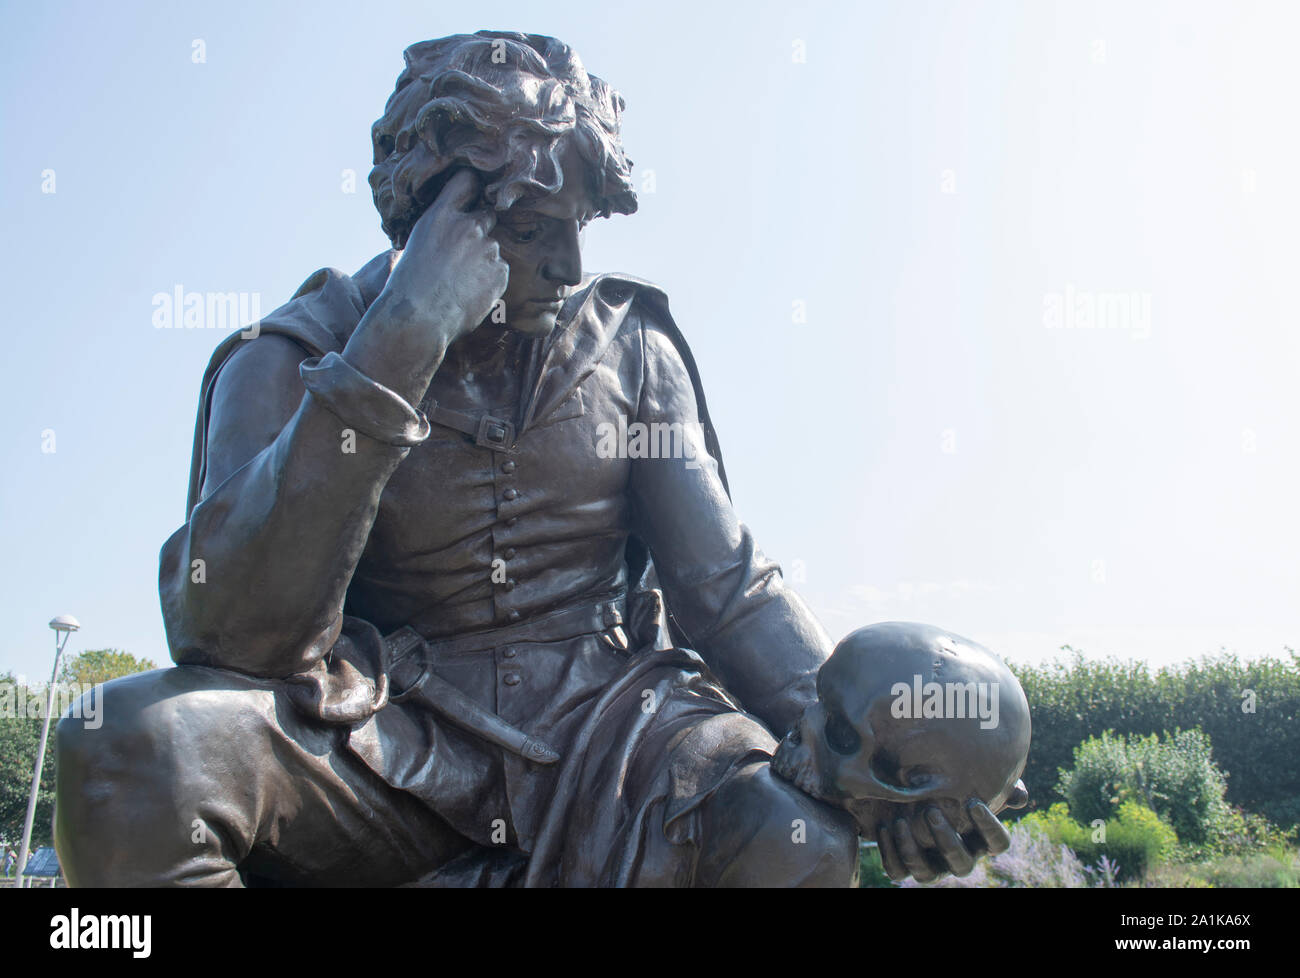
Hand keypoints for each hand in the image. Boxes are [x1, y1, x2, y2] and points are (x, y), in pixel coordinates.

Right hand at [379, 169, 509, 345]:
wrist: (418, 318)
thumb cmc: (409, 286)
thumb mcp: (416, 243)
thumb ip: (441, 228)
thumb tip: (456, 228)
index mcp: (441, 215)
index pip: (466, 181)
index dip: (472, 188)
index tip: (474, 194)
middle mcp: (468, 226)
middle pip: (486, 217)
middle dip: (479, 231)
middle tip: (462, 256)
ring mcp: (487, 248)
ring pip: (492, 249)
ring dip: (482, 261)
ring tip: (460, 283)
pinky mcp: (500, 271)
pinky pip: (499, 271)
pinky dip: (490, 281)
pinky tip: (470, 293)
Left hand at [875, 779, 1028, 883]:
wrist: (906, 793)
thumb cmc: (948, 786)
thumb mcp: (968, 781)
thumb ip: (996, 785)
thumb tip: (1019, 796)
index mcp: (979, 839)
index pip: (998, 844)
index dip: (990, 828)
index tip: (974, 803)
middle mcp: (958, 858)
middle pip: (961, 864)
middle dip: (946, 841)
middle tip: (930, 811)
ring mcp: (931, 867)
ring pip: (926, 875)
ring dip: (912, 850)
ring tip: (900, 821)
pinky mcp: (903, 868)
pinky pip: (897, 871)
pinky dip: (890, 851)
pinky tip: (884, 826)